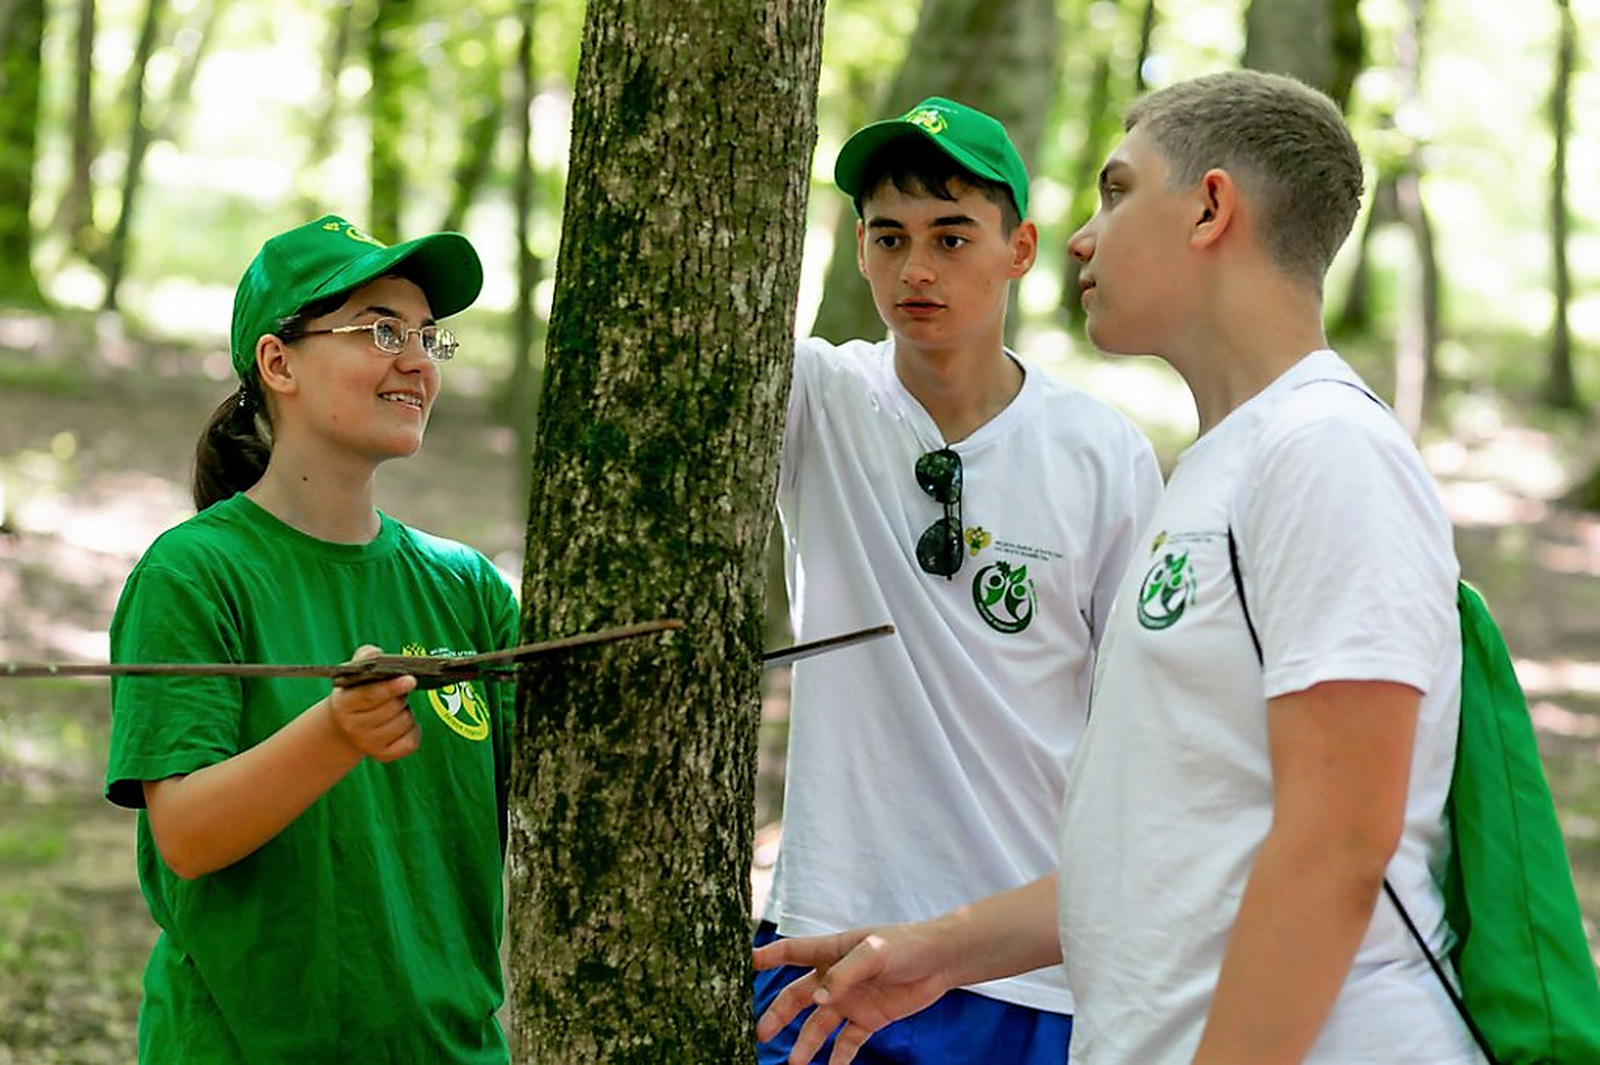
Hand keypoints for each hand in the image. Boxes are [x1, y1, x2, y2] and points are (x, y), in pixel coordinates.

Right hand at [326, 645, 419, 761]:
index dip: (392, 687)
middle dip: (401, 696)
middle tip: (398, 691)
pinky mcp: (383, 755)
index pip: (371, 695)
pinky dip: (413, 730)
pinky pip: (411, 742)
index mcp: (344, 703)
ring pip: (405, 722)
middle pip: (393, 708)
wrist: (346, 725)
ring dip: (407, 712)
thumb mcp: (355, 672)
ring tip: (395, 708)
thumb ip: (366, 657)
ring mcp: (368, 744)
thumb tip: (377, 654)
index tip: (410, 680)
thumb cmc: (357, 692)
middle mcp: (353, 727)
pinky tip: (402, 725)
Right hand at [753, 925, 950, 1064]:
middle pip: (797, 996)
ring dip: (805, 1042)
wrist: (941, 962)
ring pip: (819, 1024)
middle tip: (760, 1033)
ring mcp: (850, 999)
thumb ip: (844, 974)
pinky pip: (847, 1042)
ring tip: (793, 1063)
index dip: (767, 958)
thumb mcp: (874, 952)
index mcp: (832, 951)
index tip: (742, 965)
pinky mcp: (868, 1019)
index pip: (791, 952)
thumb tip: (818, 999)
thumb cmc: (906, 945)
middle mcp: (835, 977)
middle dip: (778, 1014)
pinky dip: (837, 1057)